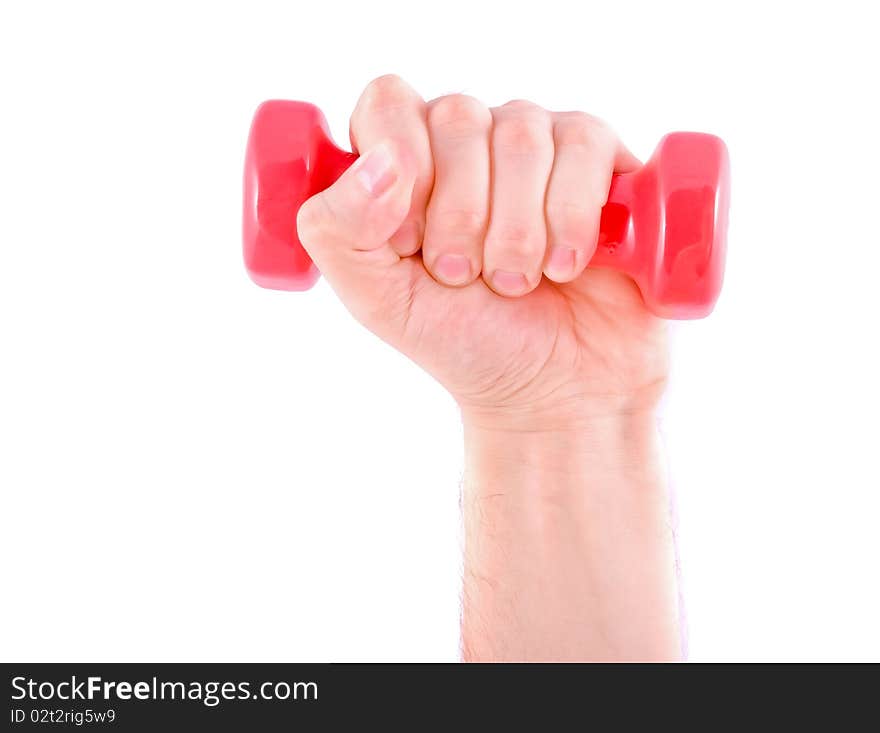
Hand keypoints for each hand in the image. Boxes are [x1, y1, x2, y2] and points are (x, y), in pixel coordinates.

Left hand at [296, 75, 667, 429]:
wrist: (554, 388)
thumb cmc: (464, 341)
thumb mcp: (376, 299)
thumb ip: (339, 230)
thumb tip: (378, 162)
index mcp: (407, 161)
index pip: (389, 104)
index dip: (401, 172)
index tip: (410, 245)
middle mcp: (471, 139)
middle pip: (457, 118)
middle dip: (460, 218)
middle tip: (465, 277)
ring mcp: (537, 141)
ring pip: (521, 136)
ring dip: (515, 234)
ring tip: (516, 282)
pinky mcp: (600, 158)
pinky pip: (584, 147)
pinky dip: (570, 221)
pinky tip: (564, 267)